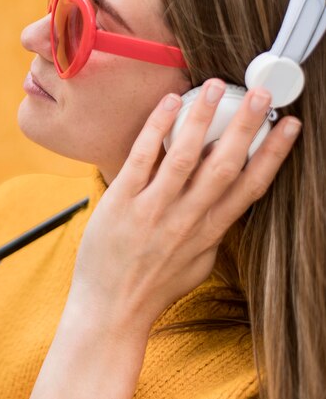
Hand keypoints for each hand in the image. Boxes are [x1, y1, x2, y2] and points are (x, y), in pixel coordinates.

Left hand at [68, 78, 301, 330]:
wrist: (110, 311)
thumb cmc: (152, 286)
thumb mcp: (196, 262)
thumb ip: (210, 230)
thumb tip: (223, 204)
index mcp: (210, 232)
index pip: (250, 187)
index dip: (274, 154)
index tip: (289, 126)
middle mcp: (187, 219)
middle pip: (225, 165)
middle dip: (246, 126)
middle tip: (259, 93)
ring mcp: (154, 210)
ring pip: (186, 156)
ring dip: (202, 118)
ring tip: (213, 87)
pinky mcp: (122, 202)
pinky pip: (143, 158)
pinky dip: (157, 129)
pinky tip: (169, 104)